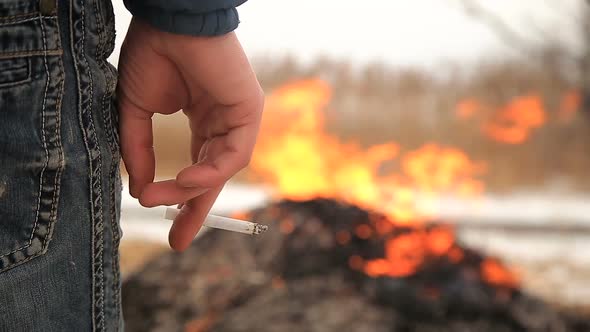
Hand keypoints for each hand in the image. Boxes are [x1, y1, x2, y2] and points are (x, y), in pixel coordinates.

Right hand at [117, 19, 263, 250]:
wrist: (168, 20)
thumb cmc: (154, 55)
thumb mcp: (134, 110)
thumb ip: (137, 149)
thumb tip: (138, 189)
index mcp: (201, 123)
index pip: (195, 169)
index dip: (180, 199)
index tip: (165, 226)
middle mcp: (221, 125)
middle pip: (213, 177)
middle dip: (195, 209)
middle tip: (178, 240)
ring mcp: (238, 119)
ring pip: (221, 169)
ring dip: (192, 189)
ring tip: (163, 199)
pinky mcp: (250, 110)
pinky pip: (233, 154)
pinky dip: (210, 171)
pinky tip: (185, 179)